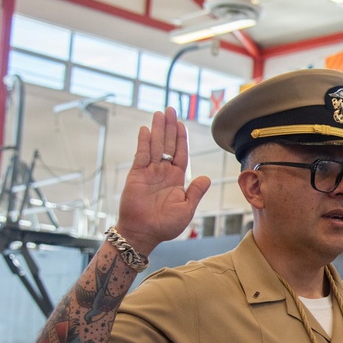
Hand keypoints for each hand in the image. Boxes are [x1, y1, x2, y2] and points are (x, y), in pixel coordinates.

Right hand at [115, 108, 210, 255]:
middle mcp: (163, 172)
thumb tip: (206, 177)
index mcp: (176, 178)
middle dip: (169, 127)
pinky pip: (141, 155)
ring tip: (160, 113)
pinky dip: (143, 142)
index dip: (181, 139)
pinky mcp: (136, 175)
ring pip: (154, 146)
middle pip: (167, 144)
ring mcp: (149, 172)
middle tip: (170, 109)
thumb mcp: (186, 208)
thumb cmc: (166, 225)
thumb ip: (195, 192)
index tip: (181, 123)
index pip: (181, 153)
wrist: (144, 233)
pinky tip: (145, 129)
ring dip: (157, 129)